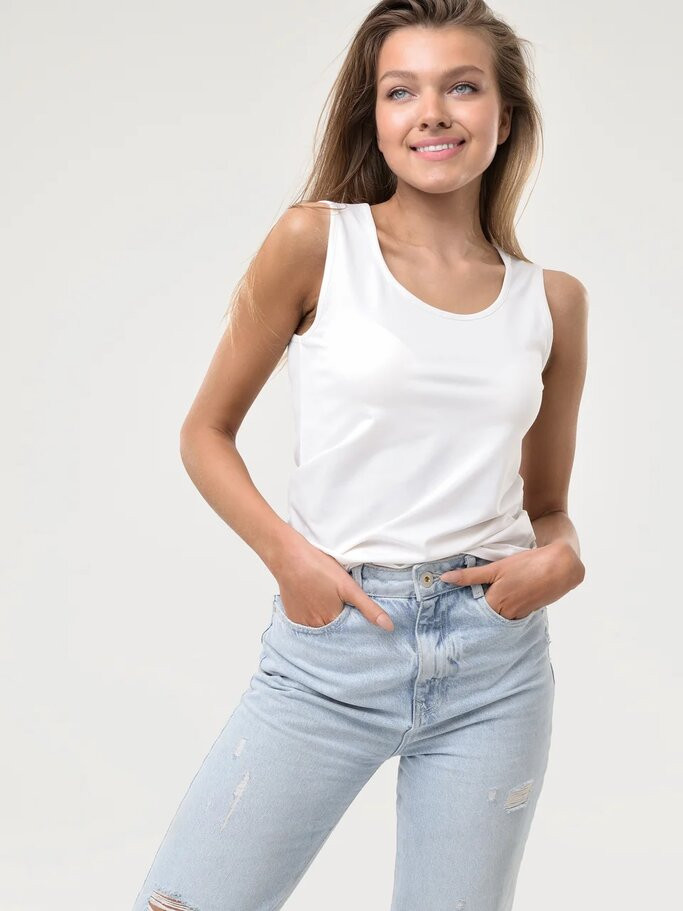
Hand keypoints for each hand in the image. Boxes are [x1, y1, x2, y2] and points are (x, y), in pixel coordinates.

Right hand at [273, 534, 393, 630]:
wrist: (288, 557)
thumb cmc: (318, 568)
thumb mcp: (348, 587)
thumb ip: (368, 608)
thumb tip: (388, 627)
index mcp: (331, 622)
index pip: (349, 633)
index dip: (355, 625)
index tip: (359, 619)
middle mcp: (315, 627)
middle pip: (334, 631)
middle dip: (341, 624)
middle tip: (342, 606)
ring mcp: (301, 623)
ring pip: (320, 627)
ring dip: (327, 620)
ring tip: (329, 603)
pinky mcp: (292, 616)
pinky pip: (307, 623)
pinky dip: (314, 616)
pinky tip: (316, 603)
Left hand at [438, 541, 584, 620]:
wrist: (561, 567)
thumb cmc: (527, 565)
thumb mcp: (496, 568)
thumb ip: (469, 576)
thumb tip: (444, 578)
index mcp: (496, 603)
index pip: (472, 614)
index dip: (462, 612)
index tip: (450, 612)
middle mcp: (507, 614)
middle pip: (485, 617)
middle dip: (474, 615)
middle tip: (459, 613)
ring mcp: (519, 616)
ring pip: (498, 617)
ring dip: (489, 613)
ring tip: (477, 606)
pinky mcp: (528, 613)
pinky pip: (510, 615)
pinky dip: (503, 611)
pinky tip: (500, 603)